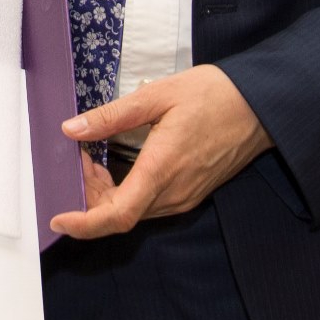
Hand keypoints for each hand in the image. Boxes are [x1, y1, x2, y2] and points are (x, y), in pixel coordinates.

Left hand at [48, 64, 272, 240]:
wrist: (261, 106)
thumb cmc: (213, 95)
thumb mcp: (157, 95)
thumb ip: (112, 116)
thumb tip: (71, 129)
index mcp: (162, 169)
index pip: (117, 215)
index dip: (84, 224)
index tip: (58, 219)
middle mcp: (174, 193)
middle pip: (119, 214)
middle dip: (89, 195)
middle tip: (79, 158)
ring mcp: (184, 197)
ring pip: (134, 210)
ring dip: (107, 193)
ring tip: (95, 157)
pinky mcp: (190, 194)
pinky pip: (150, 204)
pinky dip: (126, 191)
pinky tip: (119, 164)